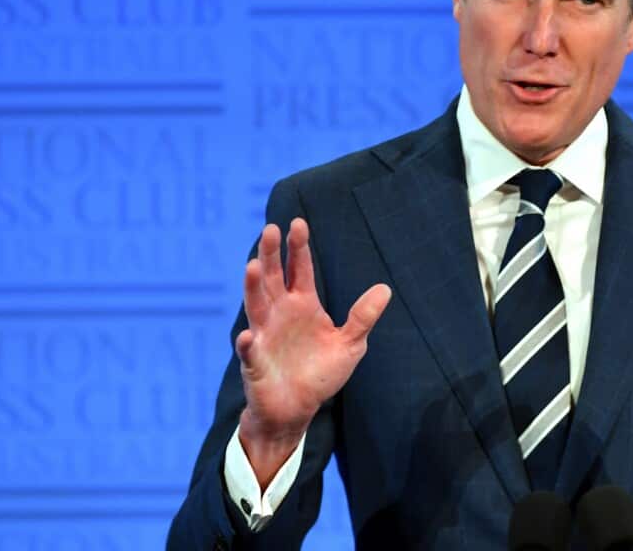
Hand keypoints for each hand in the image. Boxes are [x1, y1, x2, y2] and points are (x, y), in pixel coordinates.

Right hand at [235, 218, 390, 485]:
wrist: (298, 409)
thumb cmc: (320, 373)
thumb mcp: (349, 345)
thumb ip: (362, 317)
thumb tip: (385, 288)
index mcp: (303, 305)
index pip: (300, 270)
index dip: (299, 248)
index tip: (298, 223)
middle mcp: (280, 314)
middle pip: (273, 278)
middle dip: (272, 254)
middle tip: (272, 229)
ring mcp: (264, 335)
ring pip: (256, 306)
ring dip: (253, 287)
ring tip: (253, 266)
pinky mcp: (255, 362)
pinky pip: (249, 351)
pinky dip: (247, 344)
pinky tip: (247, 336)